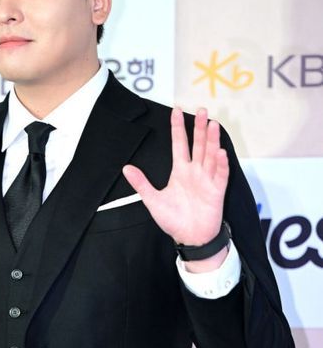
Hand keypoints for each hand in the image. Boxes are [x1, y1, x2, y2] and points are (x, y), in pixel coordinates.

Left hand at [122, 107, 228, 245]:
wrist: (190, 238)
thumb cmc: (174, 220)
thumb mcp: (153, 200)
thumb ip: (141, 183)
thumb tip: (126, 168)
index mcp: (180, 172)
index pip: (179, 144)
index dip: (178, 128)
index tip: (177, 111)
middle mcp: (195, 172)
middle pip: (198, 145)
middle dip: (199, 128)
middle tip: (202, 110)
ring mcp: (207, 180)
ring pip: (210, 155)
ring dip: (212, 140)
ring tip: (212, 124)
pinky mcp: (217, 191)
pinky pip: (220, 175)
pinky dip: (221, 164)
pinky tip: (220, 152)